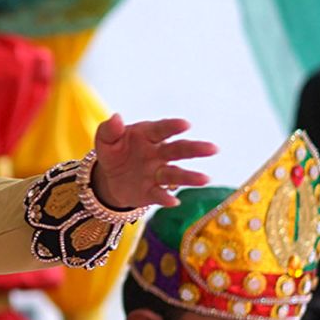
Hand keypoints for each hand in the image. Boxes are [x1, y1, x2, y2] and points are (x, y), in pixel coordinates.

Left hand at [91, 115, 216, 208]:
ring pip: (175, 174)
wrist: (109, 178)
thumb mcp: (105, 139)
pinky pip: (160, 194)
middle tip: (213, 149)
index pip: (161, 129)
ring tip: (206, 178)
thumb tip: (116, 118)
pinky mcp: (152, 192)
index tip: (186, 125)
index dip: (173, 127)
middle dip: (195, 149)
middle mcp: (158, 153)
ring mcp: (157, 173)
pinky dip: (166, 197)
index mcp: (148, 135)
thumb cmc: (113, 151)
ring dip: (190, 176)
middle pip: (178, 150)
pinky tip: (173, 201)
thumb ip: (109, 129)